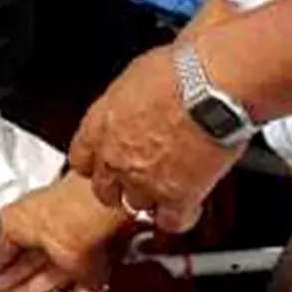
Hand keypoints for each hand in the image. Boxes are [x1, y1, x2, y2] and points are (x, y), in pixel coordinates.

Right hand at [0, 176, 127, 291]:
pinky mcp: (93, 277)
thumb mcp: (9, 222)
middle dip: (14, 280)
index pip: (19, 242)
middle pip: (33, 264)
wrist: (84, 222)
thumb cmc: (53, 212)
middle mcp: (58, 237)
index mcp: (39, 218)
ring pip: (52, 282)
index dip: (4, 258)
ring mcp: (77, 258)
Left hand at [68, 45, 244, 232]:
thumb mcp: (134, 78)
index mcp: (99, 123)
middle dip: (121, 188)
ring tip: (169, 191)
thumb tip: (135, 103)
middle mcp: (113, 155)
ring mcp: (142, 179)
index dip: (98, 165)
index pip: (81, 159)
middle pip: (104, 189)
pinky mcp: (176, 195)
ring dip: (151, 200)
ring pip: (136, 206)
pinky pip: (171, 220)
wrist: (210, 84)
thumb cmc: (178, 70)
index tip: (108, 165)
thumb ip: (126, 104)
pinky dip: (181, 216)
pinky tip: (189, 207)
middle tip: (141, 182)